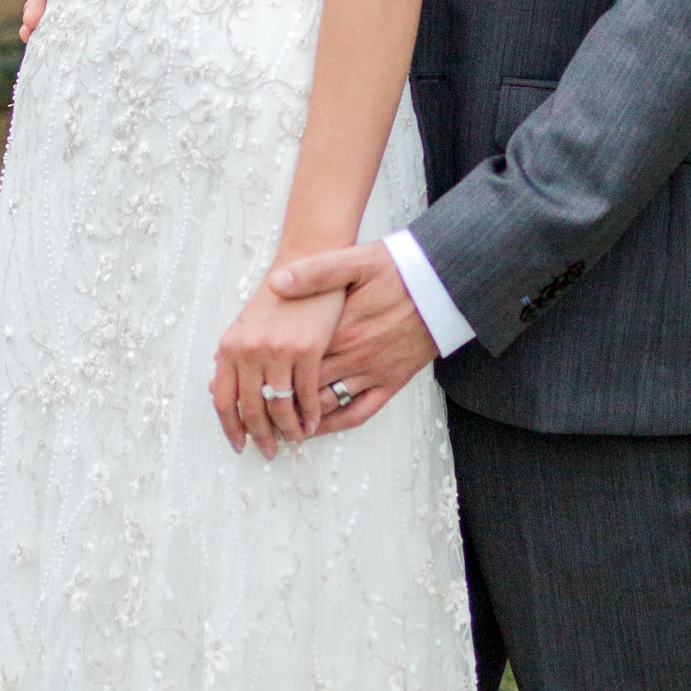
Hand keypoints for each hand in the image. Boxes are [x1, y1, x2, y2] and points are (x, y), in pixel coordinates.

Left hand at [210, 282, 345, 460]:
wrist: (308, 261)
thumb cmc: (278, 295)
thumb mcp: (245, 323)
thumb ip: (231, 356)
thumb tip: (213, 386)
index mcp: (229, 347)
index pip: (223, 400)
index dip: (231, 428)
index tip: (239, 445)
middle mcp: (248, 351)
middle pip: (250, 409)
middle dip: (260, 437)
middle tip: (269, 451)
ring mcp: (278, 351)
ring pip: (279, 406)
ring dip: (287, 430)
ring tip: (293, 441)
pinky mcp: (307, 349)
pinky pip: (306, 393)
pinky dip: (310, 414)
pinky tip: (313, 423)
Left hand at [265, 241, 433, 430]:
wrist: (448, 284)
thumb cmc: (402, 269)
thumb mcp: (358, 260)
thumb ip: (317, 271)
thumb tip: (276, 282)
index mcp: (340, 327)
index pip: (292, 358)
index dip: (265, 371)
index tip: (241, 379)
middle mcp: (355, 355)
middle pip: (304, 386)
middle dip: (275, 402)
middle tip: (249, 412)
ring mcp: (374, 372)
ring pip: (327, 403)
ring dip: (299, 419)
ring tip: (273, 426)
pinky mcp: (393, 382)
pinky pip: (360, 412)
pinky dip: (335, 424)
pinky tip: (317, 429)